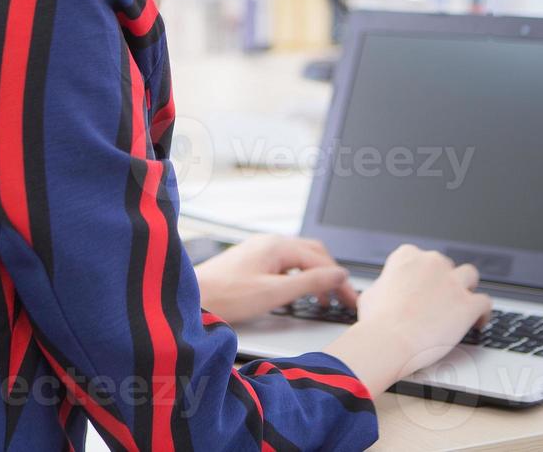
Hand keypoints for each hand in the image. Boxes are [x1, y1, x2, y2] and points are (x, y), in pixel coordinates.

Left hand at [193, 233, 358, 324]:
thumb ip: (310, 283)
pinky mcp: (252, 260)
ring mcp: (260, 249)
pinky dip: (299, 276)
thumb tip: (338, 275)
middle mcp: (270, 242)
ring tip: (322, 299)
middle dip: (330, 274)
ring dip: (315, 275)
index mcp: (278, 245)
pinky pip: (285, 262)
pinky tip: (297, 292)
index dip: (339, 281)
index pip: (321, 260)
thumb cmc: (226, 296)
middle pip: (313, 253)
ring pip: (299, 257)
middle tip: (341, 299)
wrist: (193, 297)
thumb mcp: (274, 292)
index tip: (349, 300)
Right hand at [354, 243, 493, 377]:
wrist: (389, 341)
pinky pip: (485, 302)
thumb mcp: (371, 294)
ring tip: (463, 303)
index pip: (420, 257)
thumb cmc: (376, 322)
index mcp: (407, 256)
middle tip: (438, 301)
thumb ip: (384, 287)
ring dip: (466, 288)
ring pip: (469, 275)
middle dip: (443, 281)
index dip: (422, 273)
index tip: (421, 286)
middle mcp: (432, 263)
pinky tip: (478, 321)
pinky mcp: (468, 304)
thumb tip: (384, 292)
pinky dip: (483, 312)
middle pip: (445, 266)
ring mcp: (453, 282)